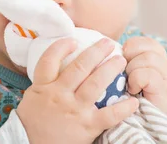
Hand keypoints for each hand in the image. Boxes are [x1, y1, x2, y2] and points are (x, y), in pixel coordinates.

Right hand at [17, 38, 138, 143]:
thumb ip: (44, 82)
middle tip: (108, 42)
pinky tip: (134, 101)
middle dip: (96, 52)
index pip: (49, 60)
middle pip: (79, 67)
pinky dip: (123, 108)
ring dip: (110, 69)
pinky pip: (109, 115)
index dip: (61, 47)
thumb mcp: (32, 99)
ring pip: (95, 84)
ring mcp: (75, 110)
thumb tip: (57, 63)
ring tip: (121, 60)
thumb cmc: (35, 123)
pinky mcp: (87, 126)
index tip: (73, 40)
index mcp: (43, 87)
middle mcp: (59, 95)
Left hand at [123, 37, 166, 123]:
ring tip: (130, 85)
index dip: (127, 49)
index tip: (123, 65)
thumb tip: (104, 53)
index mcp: (156, 56)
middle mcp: (164, 62)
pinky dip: (136, 82)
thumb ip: (127, 63)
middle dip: (128, 59)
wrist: (158, 127)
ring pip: (146, 58)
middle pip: (142, 45)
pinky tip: (134, 91)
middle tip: (126, 75)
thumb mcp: (134, 77)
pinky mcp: (165, 87)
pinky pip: (146, 74)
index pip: (139, 40)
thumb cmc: (140, 101)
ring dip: (132, 71)